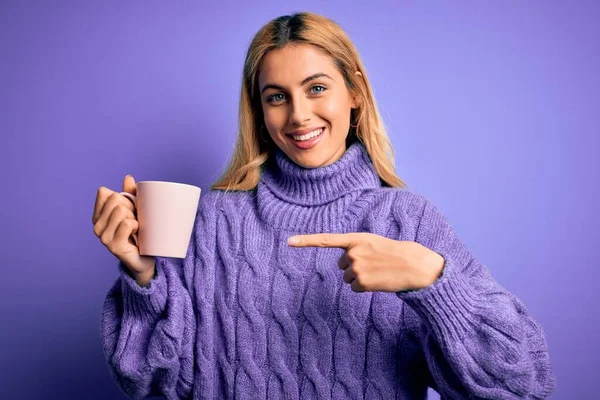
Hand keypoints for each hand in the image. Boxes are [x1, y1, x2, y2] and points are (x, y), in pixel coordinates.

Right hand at [92, 175, 154, 285]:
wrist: (146, 259)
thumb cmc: (140, 233)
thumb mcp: (136, 210)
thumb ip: (130, 194)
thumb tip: (128, 177)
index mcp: (98, 215)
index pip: (105, 193)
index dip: (123, 197)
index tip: (130, 209)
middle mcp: (97, 226)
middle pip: (115, 199)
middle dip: (131, 206)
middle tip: (136, 221)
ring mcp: (103, 237)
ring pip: (121, 211)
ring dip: (135, 217)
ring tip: (137, 229)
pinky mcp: (113, 246)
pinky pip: (127, 224)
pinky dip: (136, 226)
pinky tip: (137, 235)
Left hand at [288, 233, 443, 292]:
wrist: (415, 265)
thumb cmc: (396, 253)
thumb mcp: (374, 243)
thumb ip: (358, 248)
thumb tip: (346, 266)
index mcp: (356, 238)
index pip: (326, 239)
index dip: (306, 241)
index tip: (289, 241)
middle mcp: (352, 252)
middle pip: (342, 265)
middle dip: (355, 267)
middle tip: (374, 264)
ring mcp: (356, 268)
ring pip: (348, 278)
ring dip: (360, 278)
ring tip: (378, 272)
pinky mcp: (361, 283)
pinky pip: (356, 288)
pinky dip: (366, 287)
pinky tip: (379, 281)